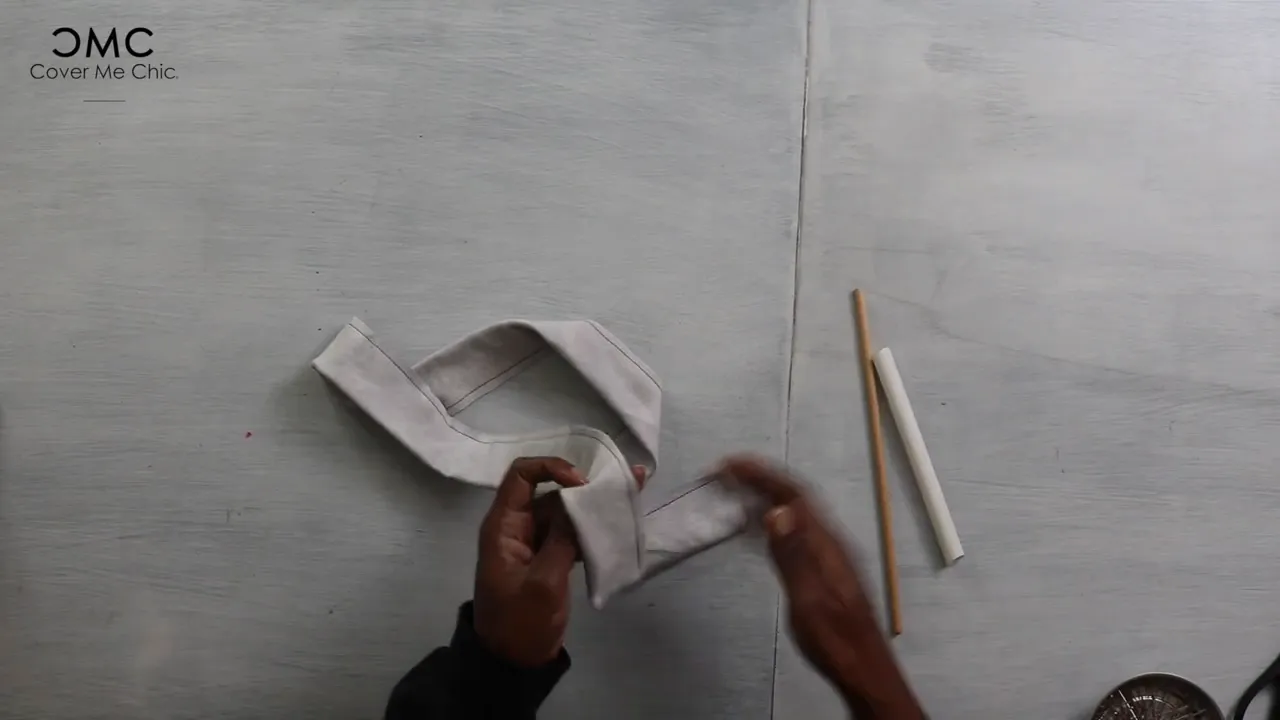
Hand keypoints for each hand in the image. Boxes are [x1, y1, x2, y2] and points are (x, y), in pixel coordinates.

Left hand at [474, 457, 644, 667]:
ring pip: (564, 513)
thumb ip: (562, 538)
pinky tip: (618, 526)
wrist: (513, 663)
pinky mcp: (550, 559)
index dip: (551, 468)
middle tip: (622, 487)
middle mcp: (517, 527)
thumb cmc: (520, 622)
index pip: (522, 475)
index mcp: (504, 526)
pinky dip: (591, 530)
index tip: (583, 484)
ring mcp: (534, 544)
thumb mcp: (543, 582)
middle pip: (549, 492)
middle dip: (582, 489)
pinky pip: (570, 534)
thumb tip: (581, 502)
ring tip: (629, 500)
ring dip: (591, 509)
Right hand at [720, 455, 922, 719]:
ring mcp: (828, 554)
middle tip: (726, 474)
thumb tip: (776, 512)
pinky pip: (794, 532)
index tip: (732, 465)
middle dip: (761, 480)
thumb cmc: (835, 639)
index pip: (793, 495)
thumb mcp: (809, 600)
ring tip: (734, 493)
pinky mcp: (823, 569)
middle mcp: (829, 541)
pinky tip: (757, 530)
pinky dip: (771, 522)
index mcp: (826, 543)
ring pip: (794, 513)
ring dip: (764, 498)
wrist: (861, 667)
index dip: (762, 475)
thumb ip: (792, 555)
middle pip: (794, 498)